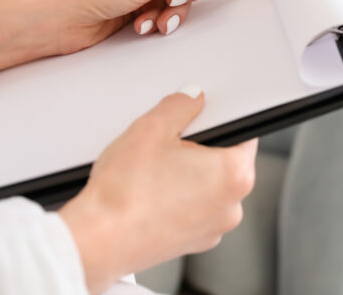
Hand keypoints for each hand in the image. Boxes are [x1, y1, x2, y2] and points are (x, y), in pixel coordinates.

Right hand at [59, 87, 257, 293]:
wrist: (97, 242)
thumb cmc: (125, 193)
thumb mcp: (152, 128)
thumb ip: (180, 105)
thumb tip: (192, 98)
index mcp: (235, 175)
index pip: (245, 134)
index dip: (221, 120)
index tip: (203, 116)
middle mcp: (232, 207)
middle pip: (224, 162)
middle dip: (199, 149)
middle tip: (167, 144)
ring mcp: (212, 229)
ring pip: (206, 188)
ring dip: (186, 175)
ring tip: (152, 172)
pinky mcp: (191, 243)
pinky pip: (192, 210)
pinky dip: (176, 200)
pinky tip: (149, 193)